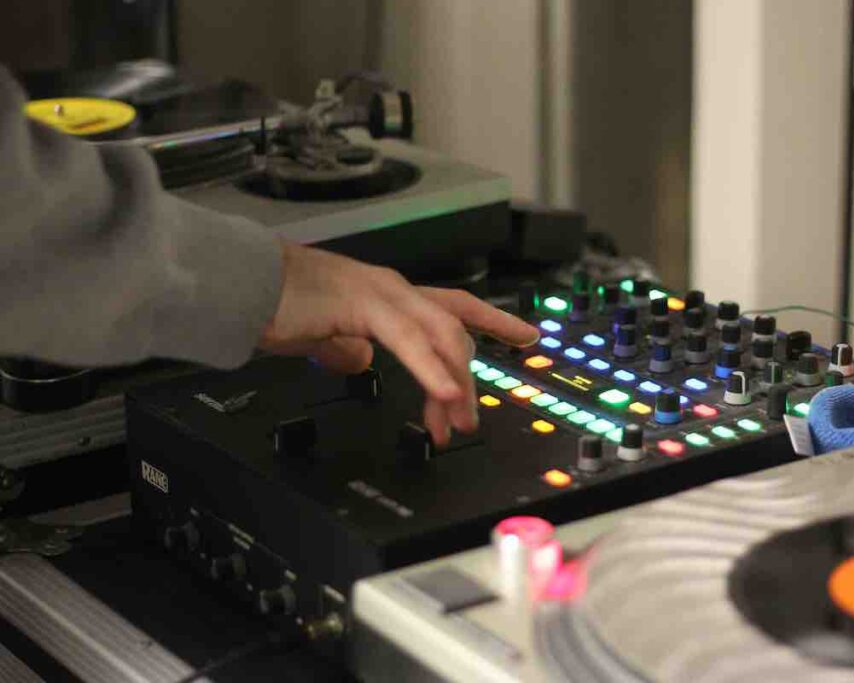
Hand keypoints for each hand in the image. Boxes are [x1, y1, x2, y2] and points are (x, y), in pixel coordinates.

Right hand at [259, 241, 538, 444]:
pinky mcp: (361, 305)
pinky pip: (409, 342)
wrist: (237, 285)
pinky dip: (432, 371)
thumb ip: (348, 346)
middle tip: (467, 420)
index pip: (455, 306)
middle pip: (455, 330)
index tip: (528, 335)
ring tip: (459, 422)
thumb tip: (361, 362)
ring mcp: (380, 293)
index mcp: (388, 294)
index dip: (495, 320)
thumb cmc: (274, 305)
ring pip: (442, 336)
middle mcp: (393, 288)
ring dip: (455, 384)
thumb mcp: (323, 332)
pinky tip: (446, 394)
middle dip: (467, 380)